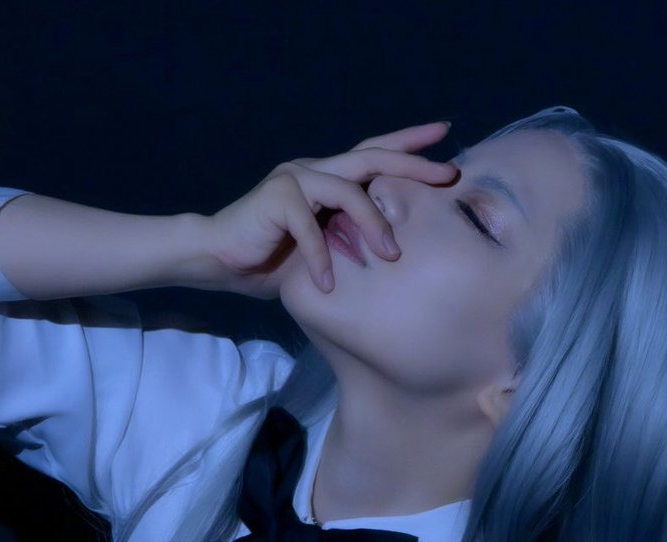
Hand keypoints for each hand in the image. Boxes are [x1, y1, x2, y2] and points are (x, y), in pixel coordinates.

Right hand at [195, 120, 457, 295]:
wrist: (218, 259)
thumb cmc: (274, 258)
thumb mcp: (326, 248)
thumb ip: (352, 239)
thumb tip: (399, 253)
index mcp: (329, 177)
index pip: (375, 152)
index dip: (409, 142)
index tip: (446, 133)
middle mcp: (315, 170)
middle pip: (371, 157)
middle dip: (413, 164)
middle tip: (448, 174)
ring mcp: (294, 178)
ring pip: (347, 190)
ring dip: (373, 223)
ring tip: (391, 257)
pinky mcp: (275, 198)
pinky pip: (309, 227)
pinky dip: (322, 257)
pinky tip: (328, 284)